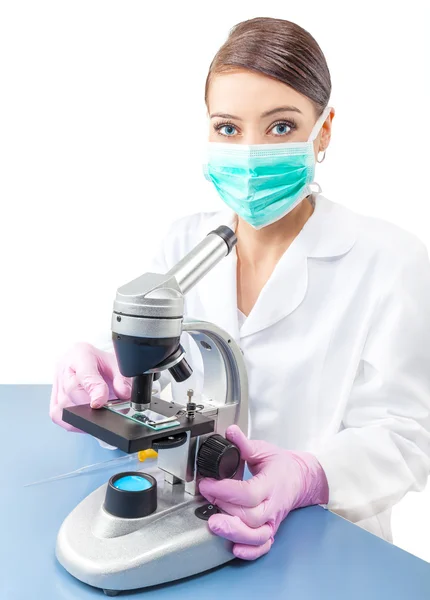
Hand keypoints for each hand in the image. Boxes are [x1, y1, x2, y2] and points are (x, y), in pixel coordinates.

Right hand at [49, 342, 131, 431]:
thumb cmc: (101, 362)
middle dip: (89, 405)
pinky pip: (57, 414)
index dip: (93, 389)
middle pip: (72, 391)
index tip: (100, 402)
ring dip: (81, 415)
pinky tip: (85, 420)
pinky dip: (71, 421)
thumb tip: (124, 393)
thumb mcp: (117, 364)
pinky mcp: (53, 397)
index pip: (84, 373)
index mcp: (81, 353)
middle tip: (106, 411)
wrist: (89, 361)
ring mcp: (56, 382)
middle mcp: (64, 366)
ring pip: (63, 405)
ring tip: (97, 415)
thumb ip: (122, 378)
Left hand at [199, 425, 328, 559]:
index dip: (226, 491)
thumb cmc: (281, 466)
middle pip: (251, 516)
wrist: (301, 479)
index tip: (207, 484)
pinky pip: (263, 546)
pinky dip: (250, 552)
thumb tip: (230, 432)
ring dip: (234, 533)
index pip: (249, 492)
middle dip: (226, 510)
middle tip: (207, 498)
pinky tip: (234, 549)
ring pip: (257, 535)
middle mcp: (273, 505)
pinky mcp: (271, 530)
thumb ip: (244, 444)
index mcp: (271, 483)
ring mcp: (273, 520)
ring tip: (215, 525)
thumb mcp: (263, 450)